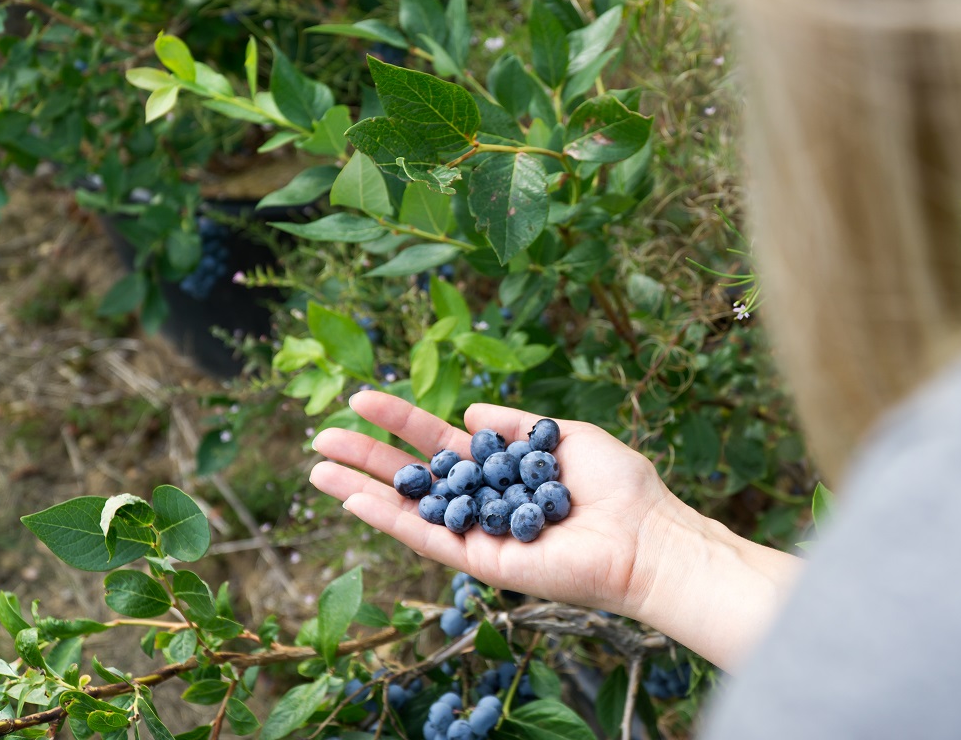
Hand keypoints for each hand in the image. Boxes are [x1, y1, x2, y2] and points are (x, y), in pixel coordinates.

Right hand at [309, 391, 688, 617]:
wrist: (645, 535)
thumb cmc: (617, 485)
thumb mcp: (560, 434)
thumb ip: (512, 423)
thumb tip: (466, 411)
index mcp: (502, 470)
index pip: (439, 443)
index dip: (401, 420)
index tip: (362, 396)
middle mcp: (484, 502)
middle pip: (414, 475)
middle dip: (367, 455)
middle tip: (320, 434)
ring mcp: (478, 534)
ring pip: (409, 509)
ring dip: (361, 489)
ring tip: (316, 467)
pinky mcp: (481, 563)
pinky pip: (427, 538)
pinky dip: (389, 519)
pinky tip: (354, 499)